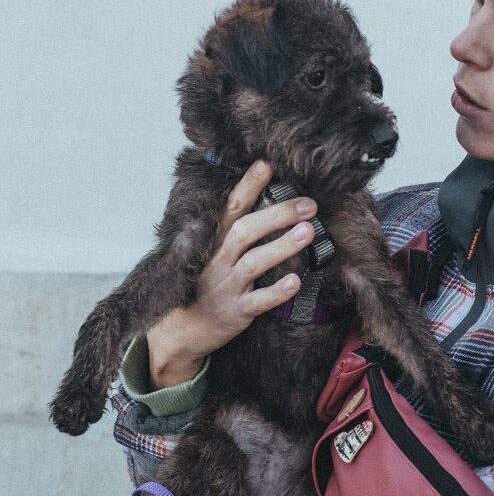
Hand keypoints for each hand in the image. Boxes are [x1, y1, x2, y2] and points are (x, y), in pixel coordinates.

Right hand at [147, 160, 317, 387]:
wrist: (182, 330)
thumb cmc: (204, 283)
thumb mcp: (211, 252)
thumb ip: (232, 228)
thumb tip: (267, 197)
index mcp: (213, 240)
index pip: (231, 207)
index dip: (248, 185)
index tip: (266, 164)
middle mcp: (217, 260)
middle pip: (246, 230)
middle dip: (278, 214)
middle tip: (308, 204)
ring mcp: (226, 286)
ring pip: (254, 262)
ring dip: (282, 246)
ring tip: (308, 232)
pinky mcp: (236, 311)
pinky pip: (258, 301)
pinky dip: (276, 291)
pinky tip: (295, 281)